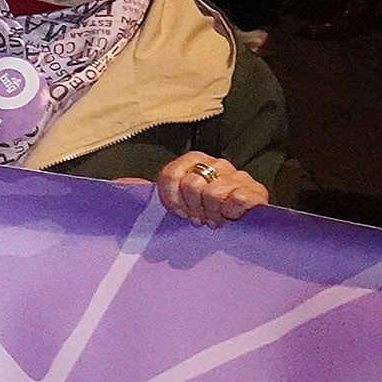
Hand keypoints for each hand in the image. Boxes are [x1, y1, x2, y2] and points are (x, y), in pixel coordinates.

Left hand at [152, 155, 266, 227]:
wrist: (244, 220)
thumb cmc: (204, 209)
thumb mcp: (176, 197)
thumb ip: (149, 188)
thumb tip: (124, 182)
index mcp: (195, 160)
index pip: (171, 175)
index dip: (172, 199)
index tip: (180, 212)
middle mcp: (217, 163)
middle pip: (191, 185)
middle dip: (193, 208)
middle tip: (200, 217)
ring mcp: (238, 176)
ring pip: (212, 194)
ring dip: (211, 213)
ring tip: (214, 219)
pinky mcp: (256, 191)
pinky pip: (238, 198)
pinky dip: (231, 211)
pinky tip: (230, 216)